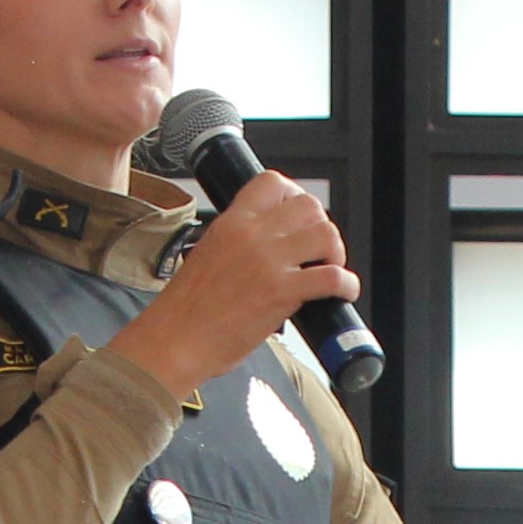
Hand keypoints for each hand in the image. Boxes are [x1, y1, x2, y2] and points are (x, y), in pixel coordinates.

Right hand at [106, 169, 356, 397]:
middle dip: (321, 227)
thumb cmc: (186, 310)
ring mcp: (269, 261)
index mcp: (231, 222)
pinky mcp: (282, 291)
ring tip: (329, 270)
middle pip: (309, 206)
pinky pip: (332, 276)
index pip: (272, 183)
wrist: (176, 340)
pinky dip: (347, 284)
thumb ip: (237, 244)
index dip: (296, 196)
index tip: (301, 218)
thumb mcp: (207, 256)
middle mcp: (252, 235)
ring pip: (326, 234)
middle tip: (318, 251)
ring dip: (336, 253)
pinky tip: (343, 292)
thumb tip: (266, 250)